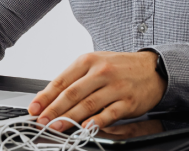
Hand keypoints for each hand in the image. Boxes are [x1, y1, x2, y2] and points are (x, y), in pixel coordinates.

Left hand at [27, 51, 165, 130]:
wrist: (153, 69)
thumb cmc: (120, 67)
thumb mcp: (96, 64)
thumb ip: (76, 79)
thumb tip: (51, 98)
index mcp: (89, 61)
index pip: (62, 80)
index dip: (46, 96)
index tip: (34, 108)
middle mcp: (101, 72)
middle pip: (72, 93)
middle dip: (53, 109)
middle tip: (41, 120)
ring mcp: (115, 87)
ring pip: (88, 104)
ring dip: (70, 117)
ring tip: (56, 126)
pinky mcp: (128, 101)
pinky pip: (110, 113)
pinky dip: (96, 121)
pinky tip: (86, 127)